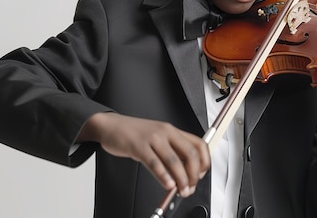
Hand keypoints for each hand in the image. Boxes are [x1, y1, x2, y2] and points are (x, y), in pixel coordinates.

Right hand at [77, 112, 209, 196]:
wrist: (112, 126)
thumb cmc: (136, 134)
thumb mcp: (159, 137)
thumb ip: (172, 151)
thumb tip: (186, 172)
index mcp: (173, 131)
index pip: (198, 144)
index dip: (204, 161)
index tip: (202, 174)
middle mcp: (166, 132)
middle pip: (190, 154)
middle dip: (194, 174)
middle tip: (190, 186)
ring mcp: (153, 138)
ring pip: (174, 161)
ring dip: (181, 179)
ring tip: (181, 190)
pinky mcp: (139, 146)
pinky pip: (154, 163)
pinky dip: (163, 176)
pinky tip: (167, 185)